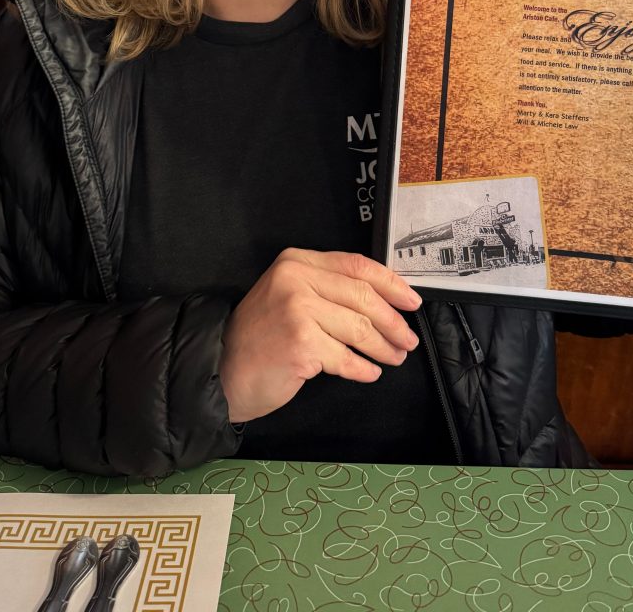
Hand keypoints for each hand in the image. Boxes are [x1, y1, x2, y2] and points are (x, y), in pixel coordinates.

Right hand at [219, 248, 421, 422]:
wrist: (222, 369)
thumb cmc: (261, 337)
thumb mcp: (289, 296)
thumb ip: (327, 289)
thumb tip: (384, 300)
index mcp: (296, 261)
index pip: (356, 265)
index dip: (391, 284)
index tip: (411, 301)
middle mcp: (296, 279)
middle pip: (363, 296)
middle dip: (393, 321)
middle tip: (408, 339)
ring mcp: (297, 310)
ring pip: (359, 328)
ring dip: (383, 347)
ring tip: (394, 357)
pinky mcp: (300, 343)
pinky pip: (346, 357)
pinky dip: (363, 368)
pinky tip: (369, 372)